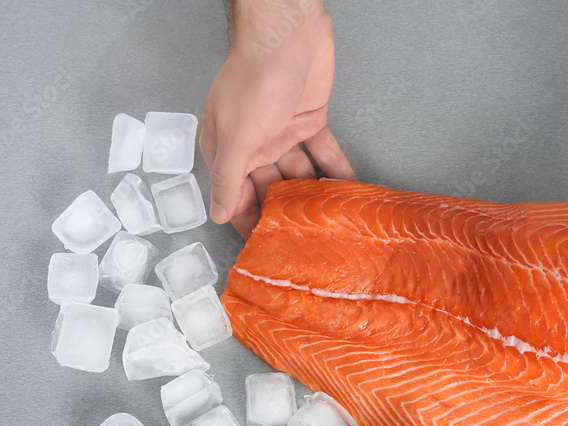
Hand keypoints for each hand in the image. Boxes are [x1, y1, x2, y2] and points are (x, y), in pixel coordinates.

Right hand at [200, 1, 355, 237]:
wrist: (288, 33)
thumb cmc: (254, 79)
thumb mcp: (237, 137)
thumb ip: (229, 178)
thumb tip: (217, 214)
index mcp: (227, 149)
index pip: (235, 196)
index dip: (247, 222)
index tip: (264, 251)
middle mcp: (253, 145)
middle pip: (268, 189)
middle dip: (284, 215)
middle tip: (306, 245)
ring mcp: (282, 134)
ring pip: (299, 174)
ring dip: (314, 196)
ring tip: (332, 225)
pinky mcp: (310, 122)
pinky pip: (324, 154)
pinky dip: (337, 171)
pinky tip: (350, 192)